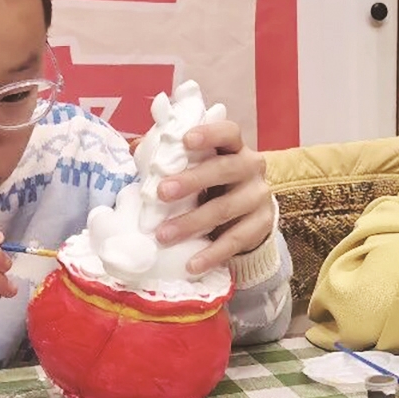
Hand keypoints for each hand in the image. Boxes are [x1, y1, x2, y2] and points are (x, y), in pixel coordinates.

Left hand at [155, 119, 273, 273]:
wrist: (248, 216)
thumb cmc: (214, 185)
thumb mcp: (198, 167)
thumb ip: (172, 157)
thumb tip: (136, 147)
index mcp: (235, 147)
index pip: (228, 132)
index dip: (209, 134)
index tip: (185, 140)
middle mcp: (252, 167)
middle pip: (226, 169)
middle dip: (192, 180)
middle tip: (161, 192)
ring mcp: (259, 197)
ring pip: (226, 208)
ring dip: (193, 222)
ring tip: (163, 235)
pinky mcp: (262, 225)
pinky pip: (236, 240)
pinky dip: (212, 254)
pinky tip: (192, 265)